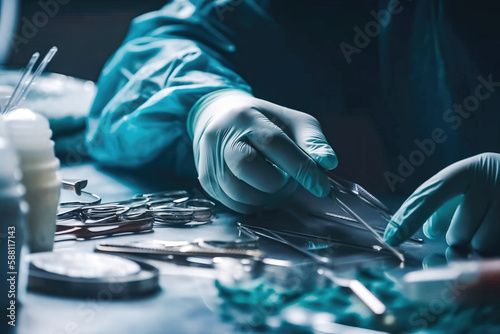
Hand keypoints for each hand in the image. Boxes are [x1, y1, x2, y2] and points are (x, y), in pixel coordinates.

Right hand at [189, 90, 337, 212]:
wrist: (220, 118)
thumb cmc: (264, 122)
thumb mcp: (291, 121)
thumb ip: (312, 140)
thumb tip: (328, 163)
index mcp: (247, 117)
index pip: (275, 143)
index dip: (301, 168)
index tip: (322, 188)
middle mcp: (222, 136)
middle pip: (248, 168)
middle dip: (276, 183)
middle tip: (287, 181)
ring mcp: (209, 159)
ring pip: (238, 192)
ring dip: (265, 198)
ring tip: (274, 185)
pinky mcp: (206, 179)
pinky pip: (231, 203)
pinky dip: (252, 204)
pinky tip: (259, 191)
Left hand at [384, 153, 499, 253]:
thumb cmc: (494, 184)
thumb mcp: (468, 185)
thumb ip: (441, 206)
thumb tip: (427, 231)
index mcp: (470, 169)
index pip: (431, 194)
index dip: (410, 218)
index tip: (391, 238)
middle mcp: (494, 180)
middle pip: (458, 234)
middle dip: (459, 237)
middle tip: (473, 222)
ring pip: (482, 246)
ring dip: (482, 243)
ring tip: (492, 224)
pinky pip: (497, 251)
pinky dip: (494, 248)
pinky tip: (499, 230)